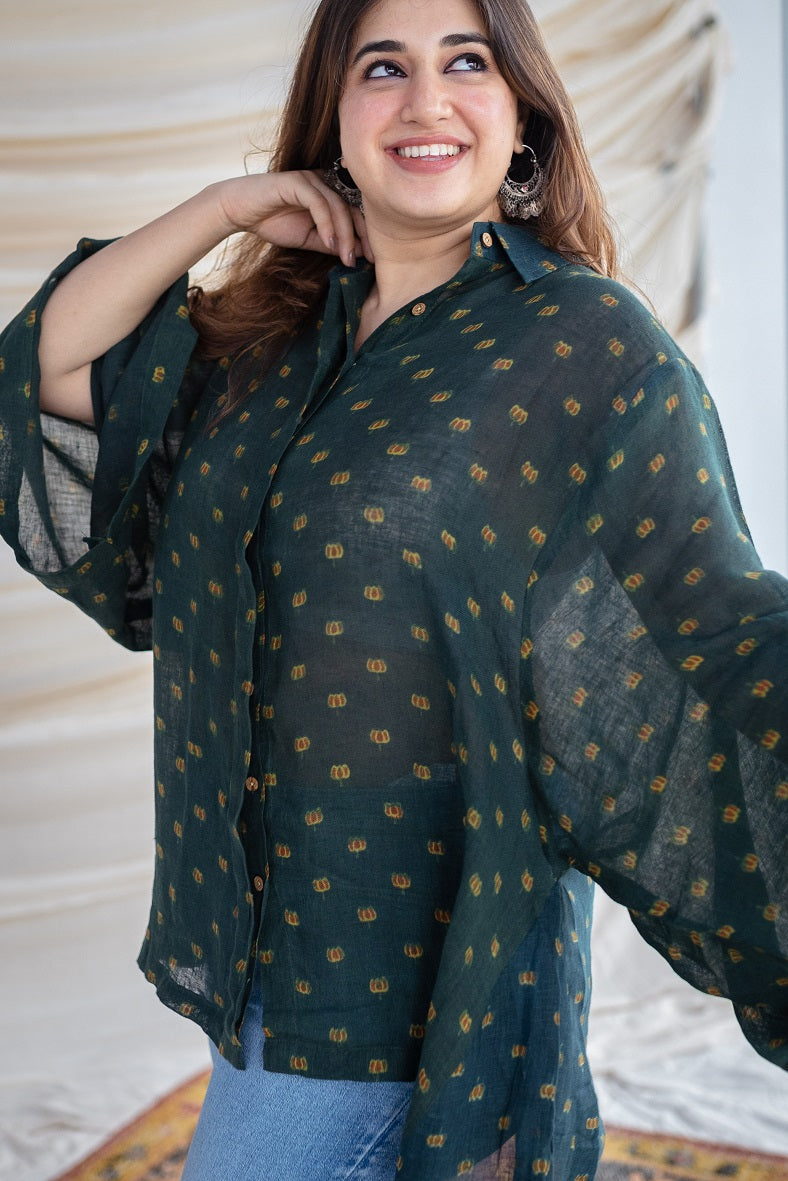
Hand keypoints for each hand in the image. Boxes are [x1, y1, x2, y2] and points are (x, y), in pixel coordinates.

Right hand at [212, 172, 372, 265]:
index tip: (372, 259)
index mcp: (329, 194)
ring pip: (337, 206)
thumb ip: (331, 243)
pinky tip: (328, 242)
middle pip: (351, 207)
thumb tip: (358, 253)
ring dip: (344, 234)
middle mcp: (323, 183)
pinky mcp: (296, 181)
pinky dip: (326, 224)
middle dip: (360, 236)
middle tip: (365, 260)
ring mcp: (311, 180)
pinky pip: (318, 202)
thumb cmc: (272, 222)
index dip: (366, 234)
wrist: (239, 210)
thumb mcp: (308, 239)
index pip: (355, 211)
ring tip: (346, 257)